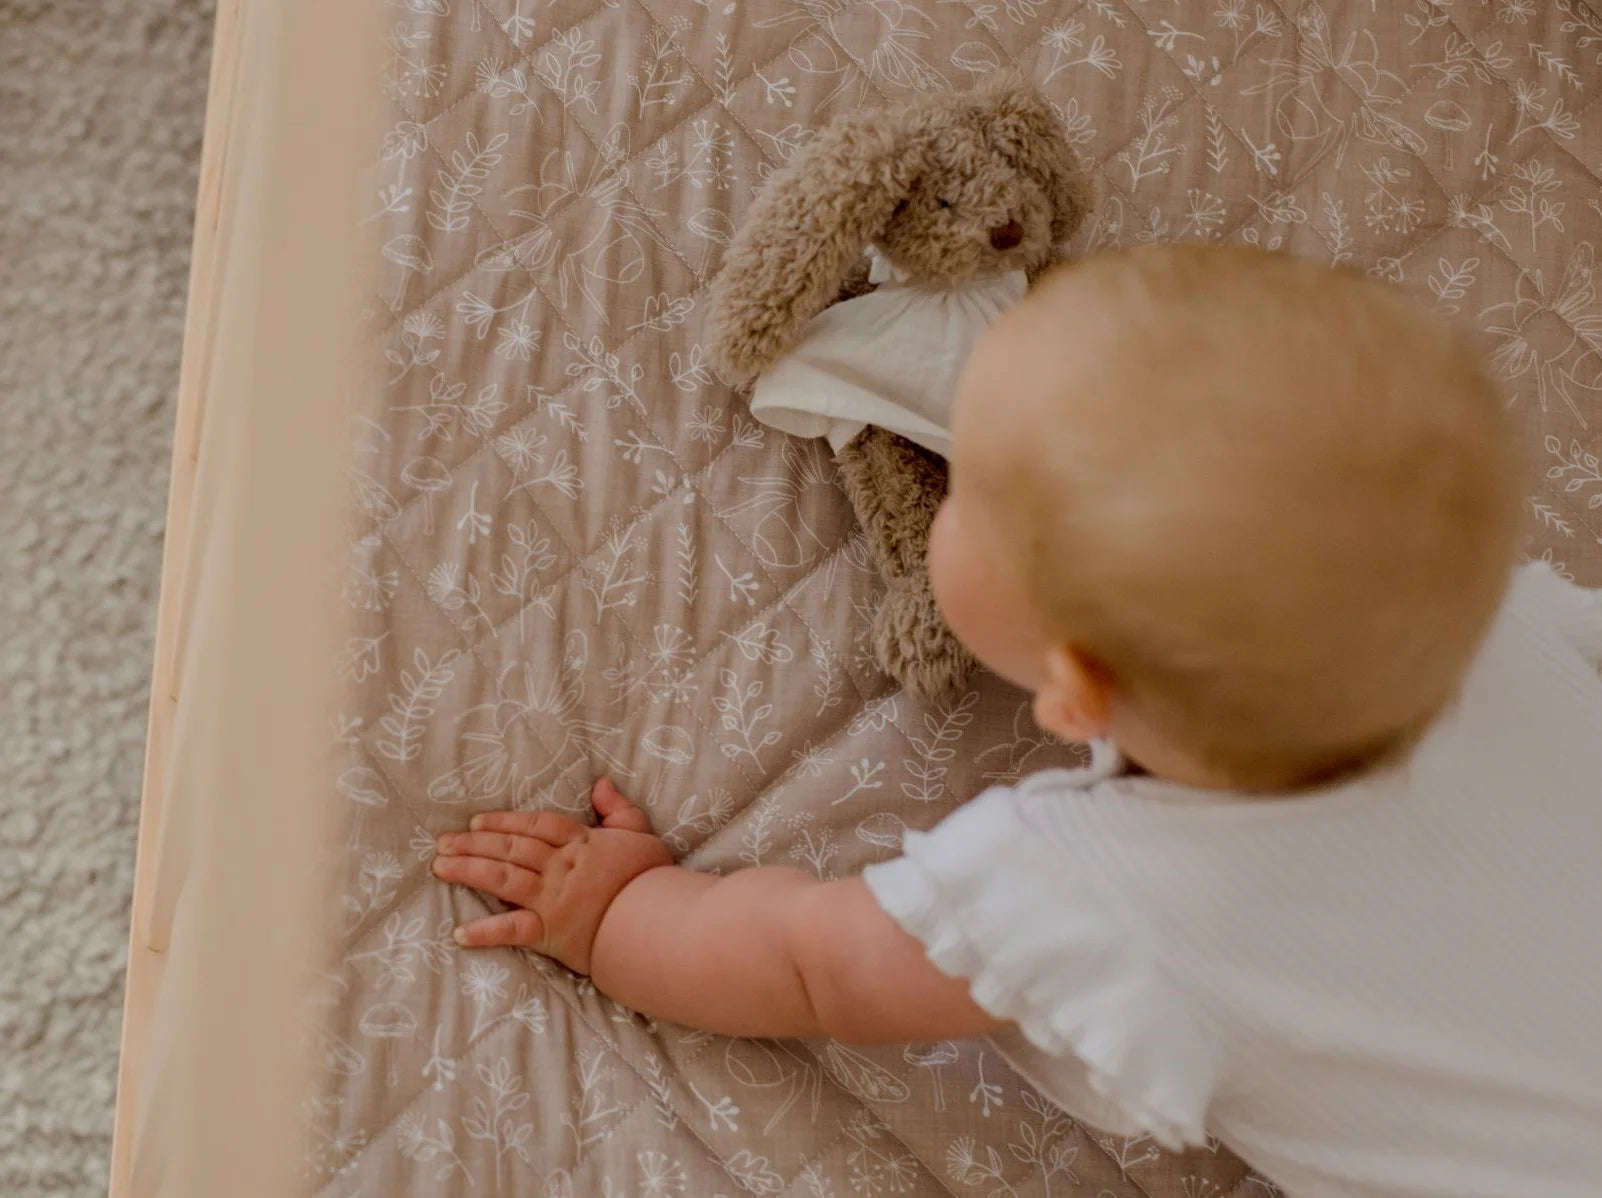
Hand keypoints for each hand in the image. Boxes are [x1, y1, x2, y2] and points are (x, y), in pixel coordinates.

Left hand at [432, 778, 671, 974]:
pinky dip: (485, 933)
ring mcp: (551, 899)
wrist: (655, 919)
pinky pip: (512, 930)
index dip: (504, 822)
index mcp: (580, 843)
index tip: (477, 822)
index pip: (535, 826)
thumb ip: (619, 808)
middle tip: (442, 841)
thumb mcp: (640, 832)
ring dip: (468, 872)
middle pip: (511, 849)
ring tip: (440, 867)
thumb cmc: (650, 878)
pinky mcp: (550, 932)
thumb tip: (600, 782)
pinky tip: (459, 934)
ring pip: (502, 879)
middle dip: (473, 844)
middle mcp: (559, 867)